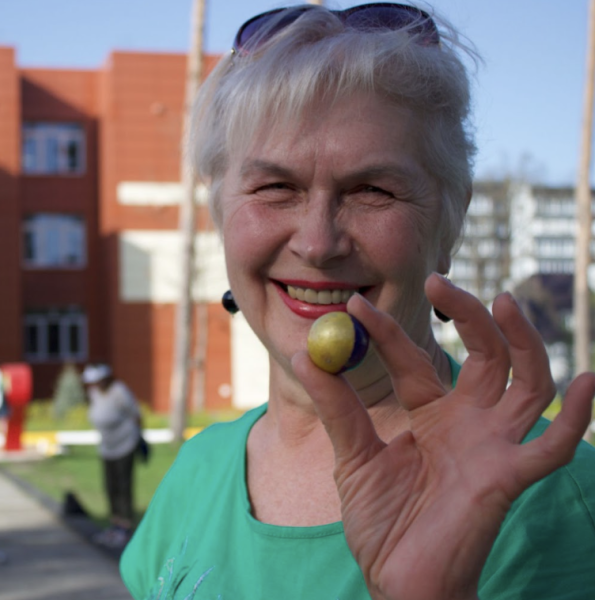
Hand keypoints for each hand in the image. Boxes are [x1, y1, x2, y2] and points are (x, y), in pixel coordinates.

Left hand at [291, 273, 594, 599]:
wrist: (396, 579)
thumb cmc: (381, 521)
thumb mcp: (352, 455)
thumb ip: (337, 407)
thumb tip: (303, 353)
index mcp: (431, 414)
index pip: (416, 359)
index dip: (389, 331)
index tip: (357, 305)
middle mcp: (469, 423)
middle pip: (485, 356)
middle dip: (468, 316)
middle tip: (438, 281)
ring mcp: (492, 447)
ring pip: (525, 384)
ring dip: (524, 342)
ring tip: (504, 302)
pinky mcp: (506, 478)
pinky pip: (551, 447)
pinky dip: (575, 417)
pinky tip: (587, 381)